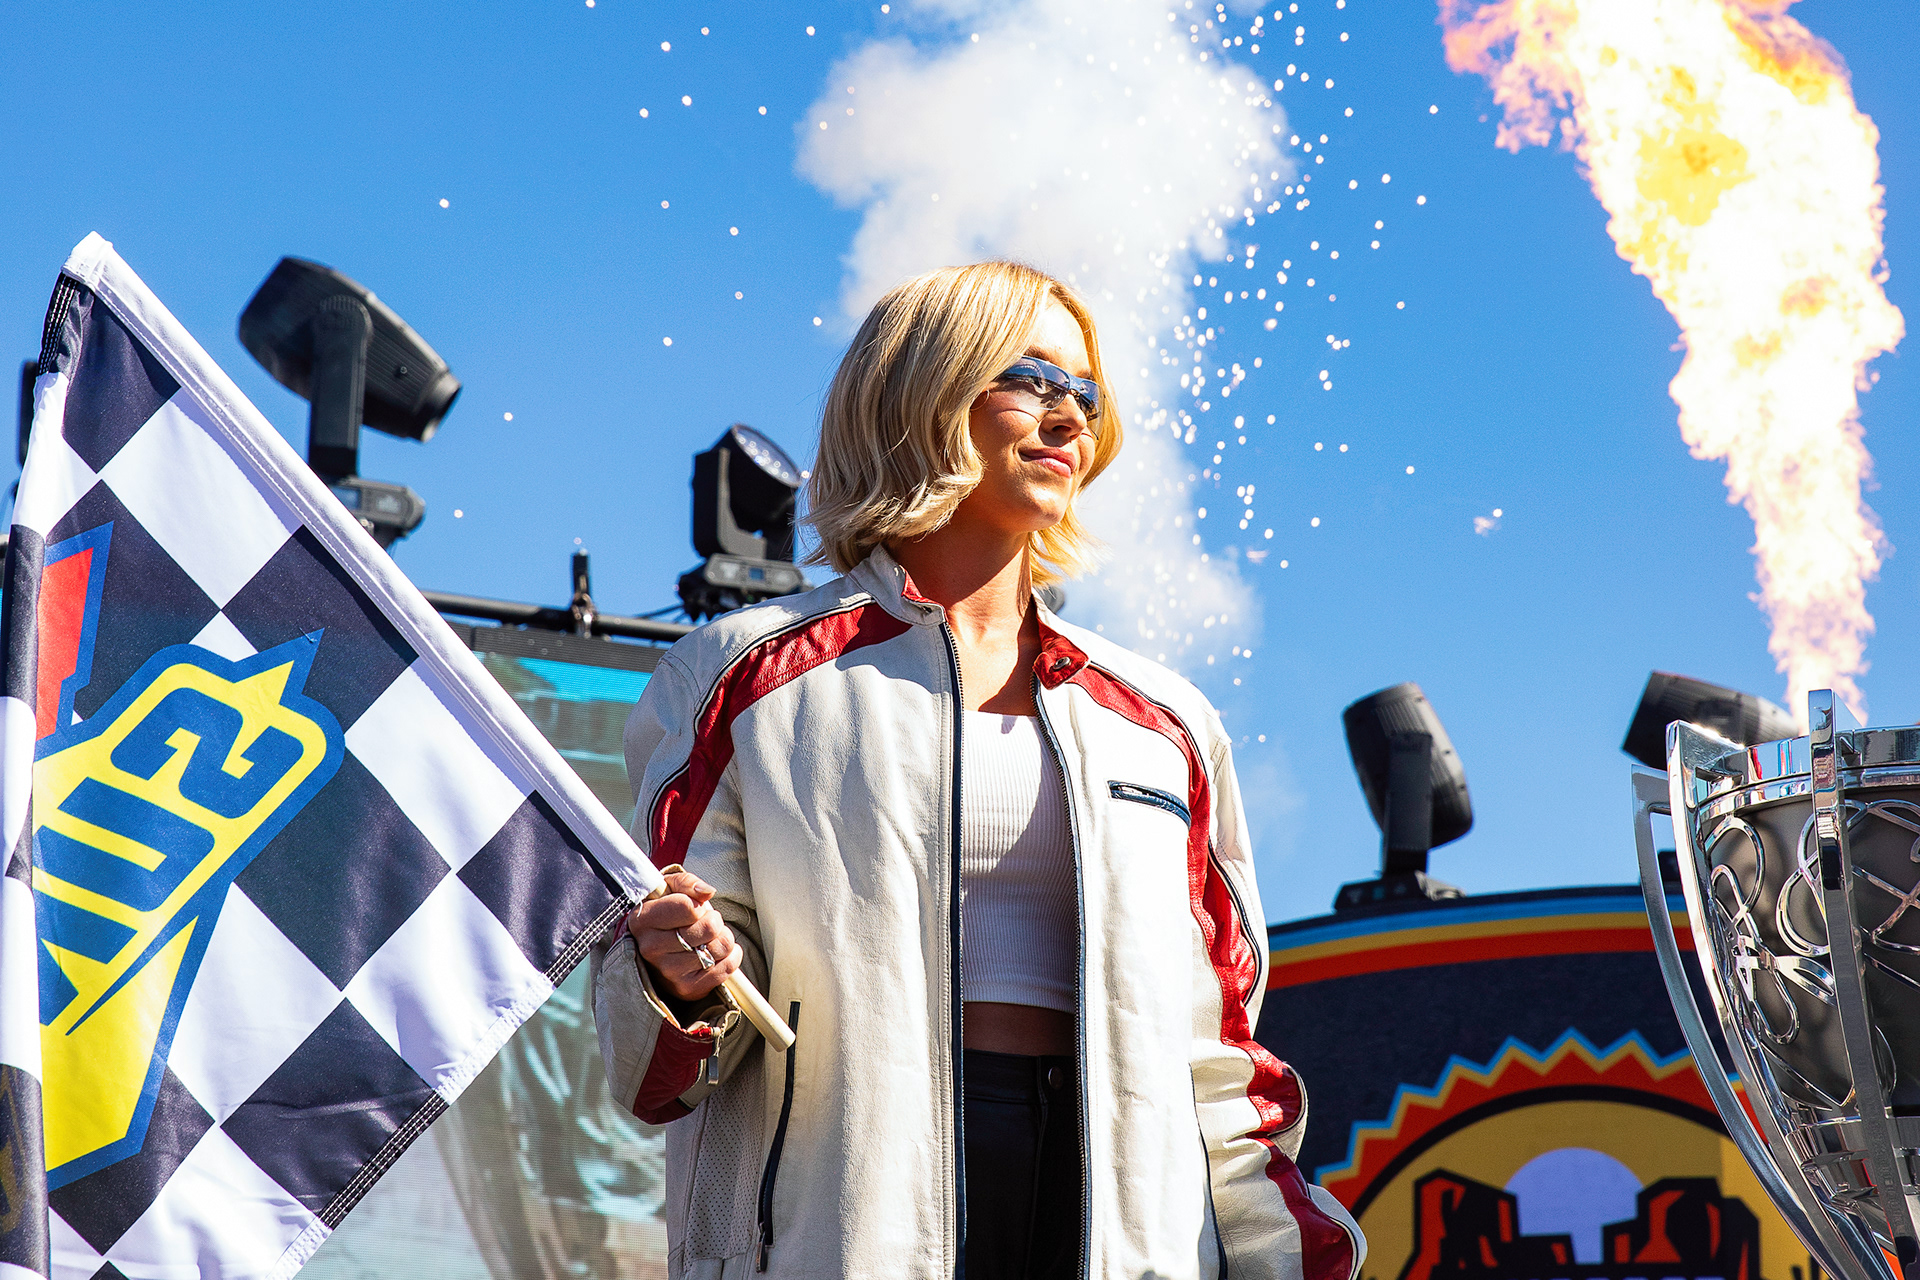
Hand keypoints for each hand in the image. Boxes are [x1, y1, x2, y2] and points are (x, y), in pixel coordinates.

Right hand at [628, 870, 741, 1004]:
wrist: (661, 949)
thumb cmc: (667, 913)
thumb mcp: (670, 889)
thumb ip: (687, 883)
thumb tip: (707, 892)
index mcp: (642, 920)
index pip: (688, 907)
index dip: (699, 905)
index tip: (693, 909)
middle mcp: (651, 948)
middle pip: (709, 927)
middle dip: (714, 920)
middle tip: (704, 923)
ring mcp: (668, 972)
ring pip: (720, 946)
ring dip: (723, 937)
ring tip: (708, 938)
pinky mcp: (686, 988)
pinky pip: (727, 967)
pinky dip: (731, 956)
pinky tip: (717, 952)